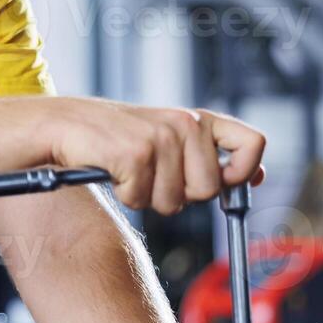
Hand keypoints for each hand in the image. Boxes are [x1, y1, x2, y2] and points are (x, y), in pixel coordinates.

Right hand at [44, 98, 265, 213]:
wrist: (65, 125)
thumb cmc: (118, 137)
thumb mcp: (171, 140)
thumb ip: (212, 155)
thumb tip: (257, 176)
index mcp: (197, 119)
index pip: (253, 144)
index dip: (243, 173)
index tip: (223, 183)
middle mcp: (184, 123)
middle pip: (208, 190)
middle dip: (180, 195)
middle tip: (153, 175)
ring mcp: (160, 138)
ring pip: (174, 202)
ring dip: (148, 197)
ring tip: (130, 171)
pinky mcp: (135, 154)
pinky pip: (141, 200)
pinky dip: (125, 195)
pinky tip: (114, 172)